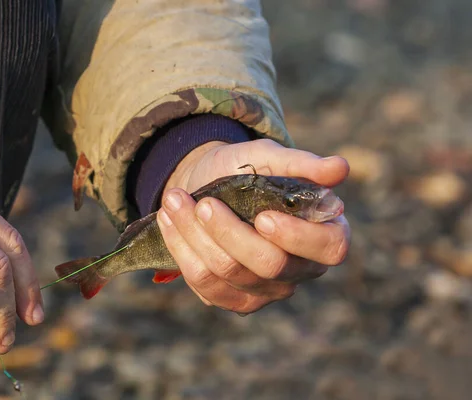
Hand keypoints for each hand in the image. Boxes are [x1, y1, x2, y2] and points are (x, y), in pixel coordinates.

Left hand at [157, 139, 350, 313]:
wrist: (209, 184)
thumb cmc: (248, 171)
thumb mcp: (269, 158)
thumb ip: (300, 165)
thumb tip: (339, 168)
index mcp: (323, 234)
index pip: (329, 249)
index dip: (297, 237)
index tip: (264, 216)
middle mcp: (299, 270)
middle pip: (268, 265)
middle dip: (228, 232)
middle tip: (203, 203)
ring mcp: (265, 290)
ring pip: (228, 273)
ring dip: (194, 234)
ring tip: (174, 200)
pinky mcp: (232, 299)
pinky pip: (203, 282)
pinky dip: (180, 248)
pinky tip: (168, 220)